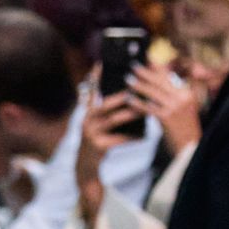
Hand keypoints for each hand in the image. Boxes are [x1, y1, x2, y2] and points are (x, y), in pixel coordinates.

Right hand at [76, 87, 139, 228]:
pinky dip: (132, 138)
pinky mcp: (97, 147)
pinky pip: (118, 140)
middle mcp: (86, 121)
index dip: (95, 77)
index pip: (91, 91)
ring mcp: (90, 135)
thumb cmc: (97, 141)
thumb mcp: (97, 124)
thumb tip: (129, 96)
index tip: (102, 63)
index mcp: (88, 113)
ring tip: (142, 110)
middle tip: (134, 89)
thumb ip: (106, 110)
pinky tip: (143, 136)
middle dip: (120, 97)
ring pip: (113, 121)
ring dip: (129, 115)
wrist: (85, 166)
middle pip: (104, 105)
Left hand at [125, 64, 201, 152]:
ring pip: (153, 92)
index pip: (170, 76)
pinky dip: (138, 102)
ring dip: (139, 85)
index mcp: (187, 93)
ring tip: (128, 80)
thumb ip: (173, 96)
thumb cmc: (183, 130)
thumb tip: (157, 84)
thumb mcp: (183, 110)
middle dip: (145, 72)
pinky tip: (129, 100)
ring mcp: (175, 107)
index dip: (157, 67)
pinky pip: (148, 107)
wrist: (190, 150)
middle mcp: (183, 97)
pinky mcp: (167, 118)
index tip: (147, 60)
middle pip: (160, 81)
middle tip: (133, 66)